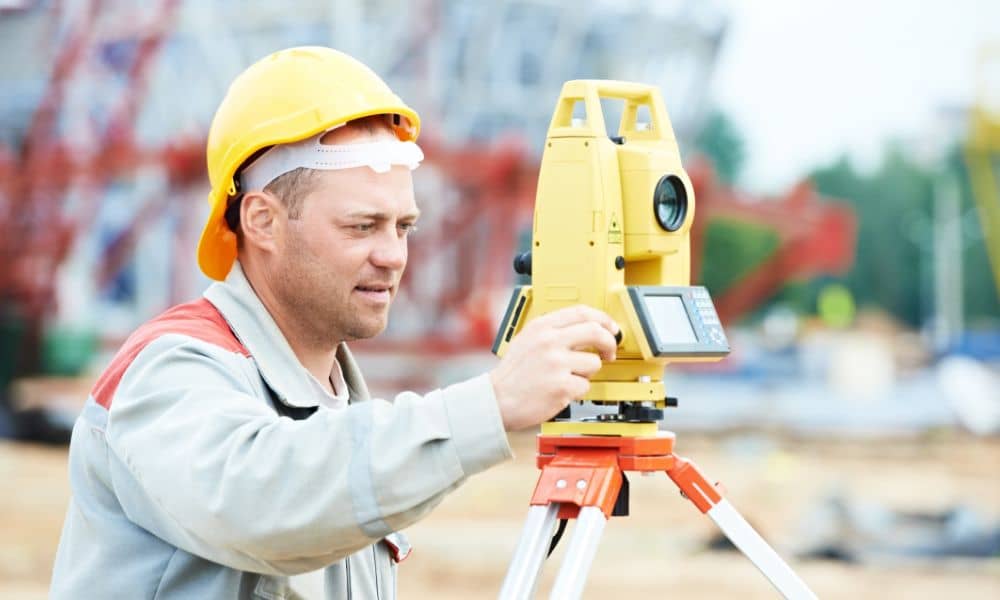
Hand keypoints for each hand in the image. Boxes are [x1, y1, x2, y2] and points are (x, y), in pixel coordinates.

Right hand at [489, 305, 618, 430]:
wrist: (496, 400)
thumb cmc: (512, 374)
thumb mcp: (527, 340)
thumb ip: (553, 331)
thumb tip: (585, 328)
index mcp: (541, 327)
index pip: (581, 312)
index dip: (603, 319)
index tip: (611, 328)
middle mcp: (549, 341)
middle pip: (595, 332)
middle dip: (609, 343)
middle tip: (609, 352)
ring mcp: (556, 363)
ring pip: (594, 363)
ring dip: (587, 373)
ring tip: (568, 378)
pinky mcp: (561, 385)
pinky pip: (585, 386)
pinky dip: (577, 391)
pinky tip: (560, 391)